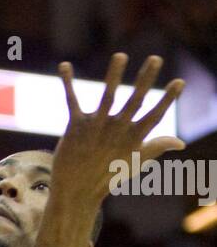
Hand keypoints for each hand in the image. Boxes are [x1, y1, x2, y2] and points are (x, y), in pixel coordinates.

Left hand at [54, 53, 184, 207]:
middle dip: (146, 80)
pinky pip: (72, 100)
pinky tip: (64, 65)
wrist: (76, 191)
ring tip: (120, 55)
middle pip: (135, 101)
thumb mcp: (136, 161)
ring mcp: (96, 127)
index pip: (155, 115)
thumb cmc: (109, 175)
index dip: (168, 99)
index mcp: (133, 137)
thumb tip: (181, 143)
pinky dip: (68, 83)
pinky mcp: (75, 126)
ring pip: (107, 97)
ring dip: (114, 76)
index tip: (180, 82)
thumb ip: (157, 146)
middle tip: (155, 58)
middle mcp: (117, 130)